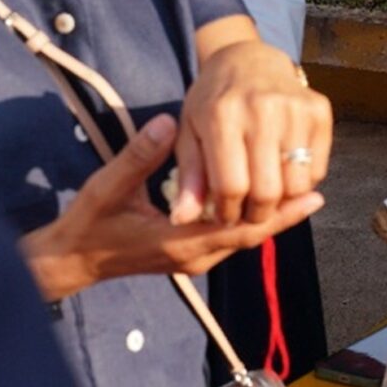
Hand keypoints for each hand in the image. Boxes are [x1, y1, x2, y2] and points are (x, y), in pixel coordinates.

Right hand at [21, 113, 322, 303]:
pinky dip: (247, 223)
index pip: (241, 228)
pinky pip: (226, 240)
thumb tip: (168, 124)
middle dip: (283, 216)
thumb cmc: (87, 224)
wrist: (68, 261)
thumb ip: (139, 156)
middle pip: (250, 236)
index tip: (310, 194)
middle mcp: (192, 257)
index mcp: (180, 242)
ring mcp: (189, 260)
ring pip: (240, 240)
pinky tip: (259, 202)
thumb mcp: (108, 186)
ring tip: (298, 194)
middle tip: (317, 192)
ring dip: (267, 219)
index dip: (278, 211)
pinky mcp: (185, 255)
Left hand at [171, 35, 332, 227]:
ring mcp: (296, 109)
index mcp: (222, 115)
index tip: (223, 215)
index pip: (230, 187)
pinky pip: (317, 170)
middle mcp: (263, 109)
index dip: (226, 212)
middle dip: (256, 215)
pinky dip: (300, 183)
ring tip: (264, 194)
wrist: (251, 61)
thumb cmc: (213, 102)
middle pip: (268, 192)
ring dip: (281, 202)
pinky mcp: (319, 111)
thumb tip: (181, 220)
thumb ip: (188, 177)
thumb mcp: (189, 134)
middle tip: (247, 212)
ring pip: (297, 186)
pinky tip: (282, 172)